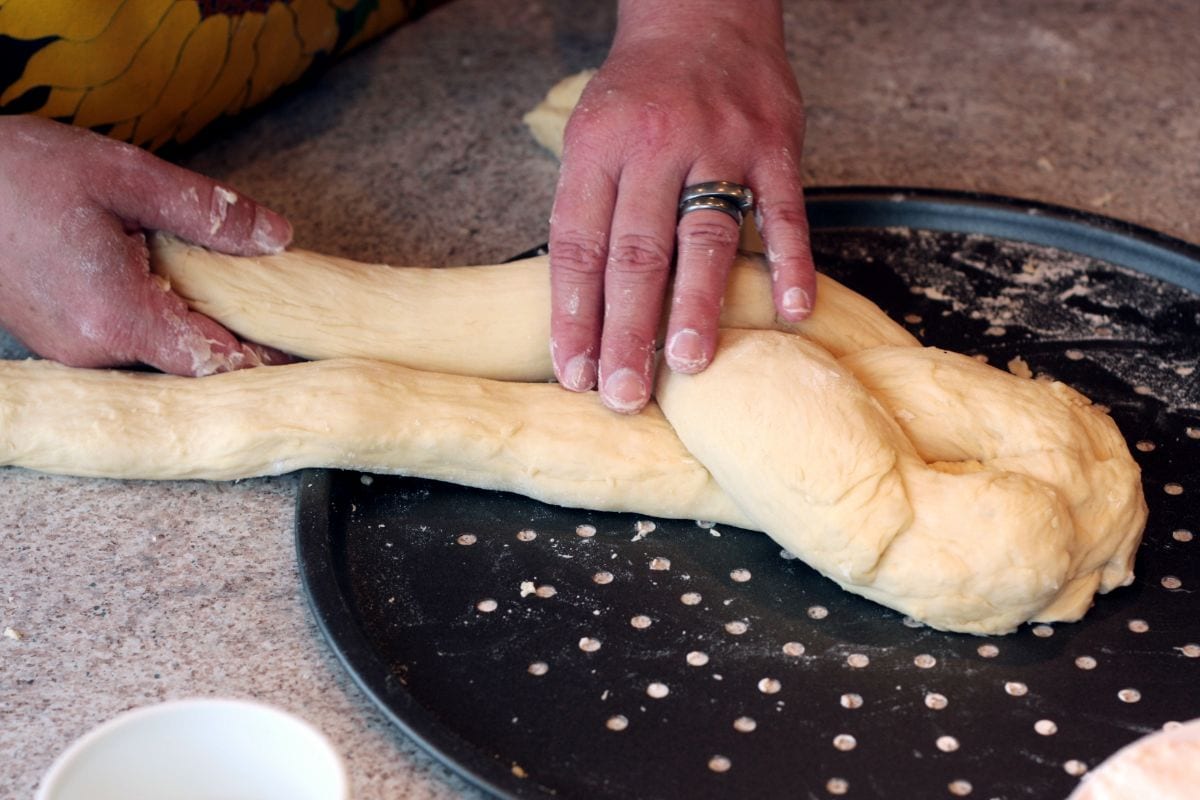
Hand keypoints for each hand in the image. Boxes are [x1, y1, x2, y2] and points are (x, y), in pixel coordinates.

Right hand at [0, 115, 292, 374]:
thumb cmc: (22, 173)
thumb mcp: (127, 175)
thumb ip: (207, 212)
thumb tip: (277, 237)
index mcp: (116, 316)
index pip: (214, 360)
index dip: (261, 353)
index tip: (297, 342)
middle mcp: (92, 351)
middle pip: (189, 365)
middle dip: (232, 338)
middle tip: (272, 309)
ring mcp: (71, 354)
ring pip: (158, 358)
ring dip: (193, 329)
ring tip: (224, 294)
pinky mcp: (59, 344)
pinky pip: (126, 347)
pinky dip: (157, 324)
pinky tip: (170, 290)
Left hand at [548, 0, 814, 412]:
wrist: (701, 14)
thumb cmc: (640, 93)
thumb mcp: (593, 136)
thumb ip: (591, 211)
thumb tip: (581, 308)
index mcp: (599, 147)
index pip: (579, 245)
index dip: (573, 314)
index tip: (573, 372)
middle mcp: (656, 145)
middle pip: (636, 252)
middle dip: (626, 330)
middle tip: (622, 393)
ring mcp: (721, 144)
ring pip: (705, 236)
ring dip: (697, 305)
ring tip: (687, 362)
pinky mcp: (776, 144)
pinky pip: (786, 211)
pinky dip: (791, 261)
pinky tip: (792, 310)